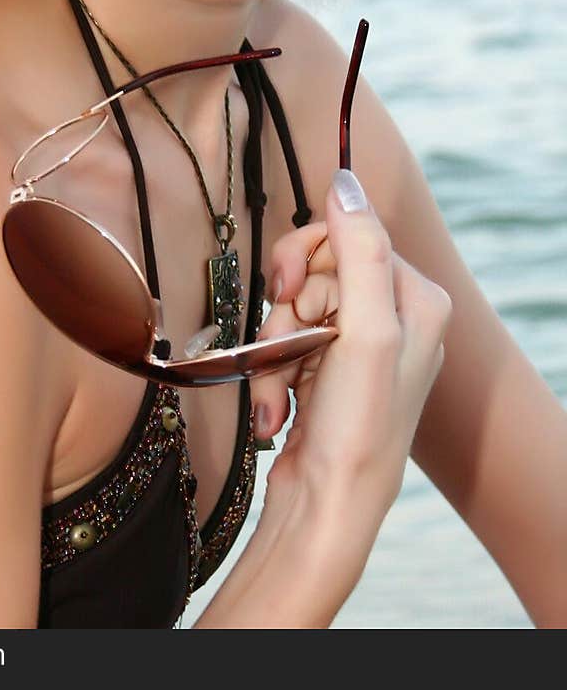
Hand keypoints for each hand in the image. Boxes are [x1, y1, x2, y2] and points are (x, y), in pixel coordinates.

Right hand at [251, 170, 451, 546]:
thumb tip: (344, 181)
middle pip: (316, 270)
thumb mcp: (366, 330)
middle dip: (286, 308)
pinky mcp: (327, 373)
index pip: (348, 233)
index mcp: (418, 298)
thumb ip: (358, 250)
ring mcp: (359, 347)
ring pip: (291, 307)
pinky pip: (284, 344)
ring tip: (280, 388)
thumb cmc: (356, 427)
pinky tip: (277, 408)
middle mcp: (394, 317)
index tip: (283, 284)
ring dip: (273, 348)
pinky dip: (270, 373)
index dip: (306, 256)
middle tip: (284, 343)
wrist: (326, 508)